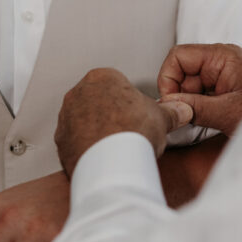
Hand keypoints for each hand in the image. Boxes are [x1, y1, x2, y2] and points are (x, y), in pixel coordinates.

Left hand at [55, 67, 192, 177]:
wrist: (113, 164)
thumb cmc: (132, 133)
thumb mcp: (161, 117)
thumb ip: (171, 111)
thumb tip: (180, 111)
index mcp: (102, 77)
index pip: (117, 83)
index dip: (131, 100)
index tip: (138, 113)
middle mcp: (79, 93)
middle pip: (98, 101)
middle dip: (112, 114)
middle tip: (129, 129)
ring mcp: (67, 118)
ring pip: (84, 121)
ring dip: (97, 130)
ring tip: (117, 145)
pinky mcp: (61, 141)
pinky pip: (75, 141)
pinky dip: (87, 147)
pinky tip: (103, 156)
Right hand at [157, 43, 241, 136]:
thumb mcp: (228, 112)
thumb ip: (195, 107)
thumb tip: (169, 105)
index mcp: (222, 56)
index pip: (179, 56)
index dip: (168, 78)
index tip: (171, 102)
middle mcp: (221, 60)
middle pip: (182, 71)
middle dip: (180, 94)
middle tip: (187, 116)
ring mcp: (224, 73)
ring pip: (191, 85)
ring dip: (191, 103)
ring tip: (204, 120)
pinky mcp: (226, 87)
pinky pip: (202, 93)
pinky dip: (200, 107)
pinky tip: (210, 119)